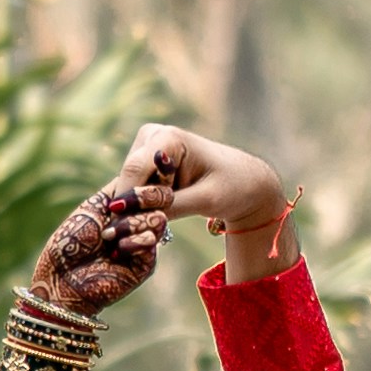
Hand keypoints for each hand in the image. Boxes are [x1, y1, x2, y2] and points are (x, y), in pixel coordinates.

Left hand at [31, 132, 174, 319]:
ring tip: (109, 235)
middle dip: (145, 196)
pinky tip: (116, 250)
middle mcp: (137, 221)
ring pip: (160, 218)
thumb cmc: (69, 241)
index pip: (149, 183)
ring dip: (134, 222)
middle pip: (163, 197)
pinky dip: (134, 240)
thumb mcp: (93, 206)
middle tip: (119, 206)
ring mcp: (142, 242)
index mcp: (125, 205)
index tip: (145, 167)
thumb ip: (120, 188)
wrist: (61, 279)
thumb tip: (147, 167)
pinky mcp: (145, 263)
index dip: (151, 174)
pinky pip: (151, 241)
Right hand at [133, 128, 292, 266]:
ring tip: (157, 225)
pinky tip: (154, 218)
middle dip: (132, 207)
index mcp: (168, 137)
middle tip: (142, 234)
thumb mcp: (205, 200)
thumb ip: (168, 206)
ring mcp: (146, 147)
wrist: (244, 182)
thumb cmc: (233, 187)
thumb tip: (126, 214)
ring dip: (136, 208)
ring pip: (127, 185)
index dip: (127, 200)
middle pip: (127, 177)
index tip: (127, 229)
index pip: (135, 169)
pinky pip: (133, 188)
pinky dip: (140, 205)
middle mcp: (151, 135)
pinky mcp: (145, 162)